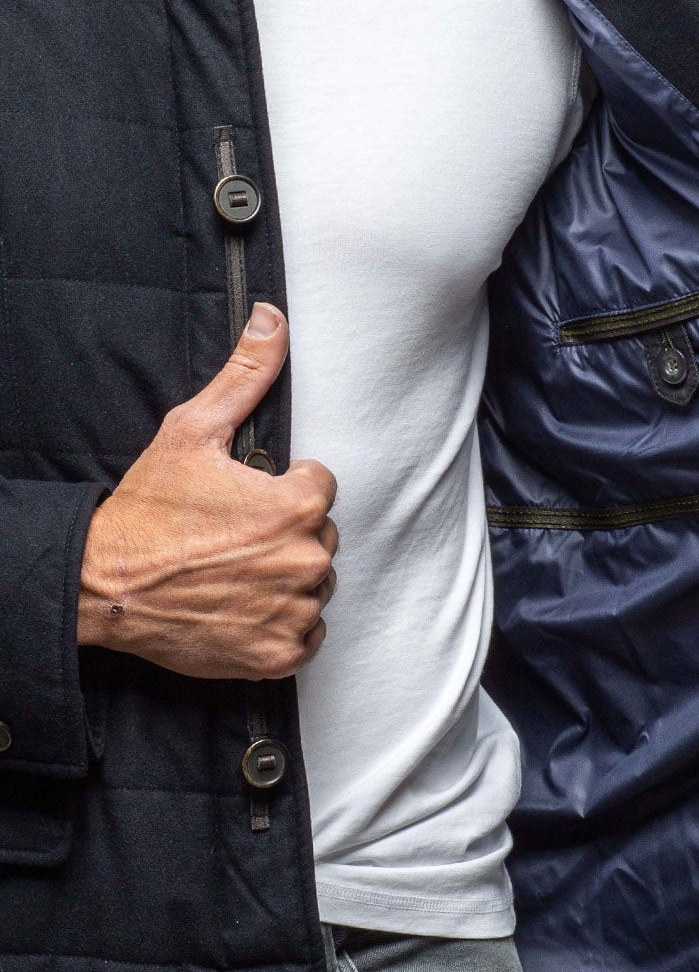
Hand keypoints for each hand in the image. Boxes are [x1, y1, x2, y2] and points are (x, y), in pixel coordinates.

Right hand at [78, 304, 337, 679]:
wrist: (106, 585)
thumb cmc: (149, 509)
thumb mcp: (192, 431)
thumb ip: (245, 375)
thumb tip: (272, 318)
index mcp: (299, 505)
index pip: (319, 487)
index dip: (282, 488)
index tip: (244, 500)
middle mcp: (308, 559)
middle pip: (320, 537)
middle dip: (286, 533)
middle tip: (232, 538)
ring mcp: (295, 611)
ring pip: (314, 585)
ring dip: (285, 579)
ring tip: (233, 572)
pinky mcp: (280, 654)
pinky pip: (306, 635)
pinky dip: (280, 624)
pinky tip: (242, 607)